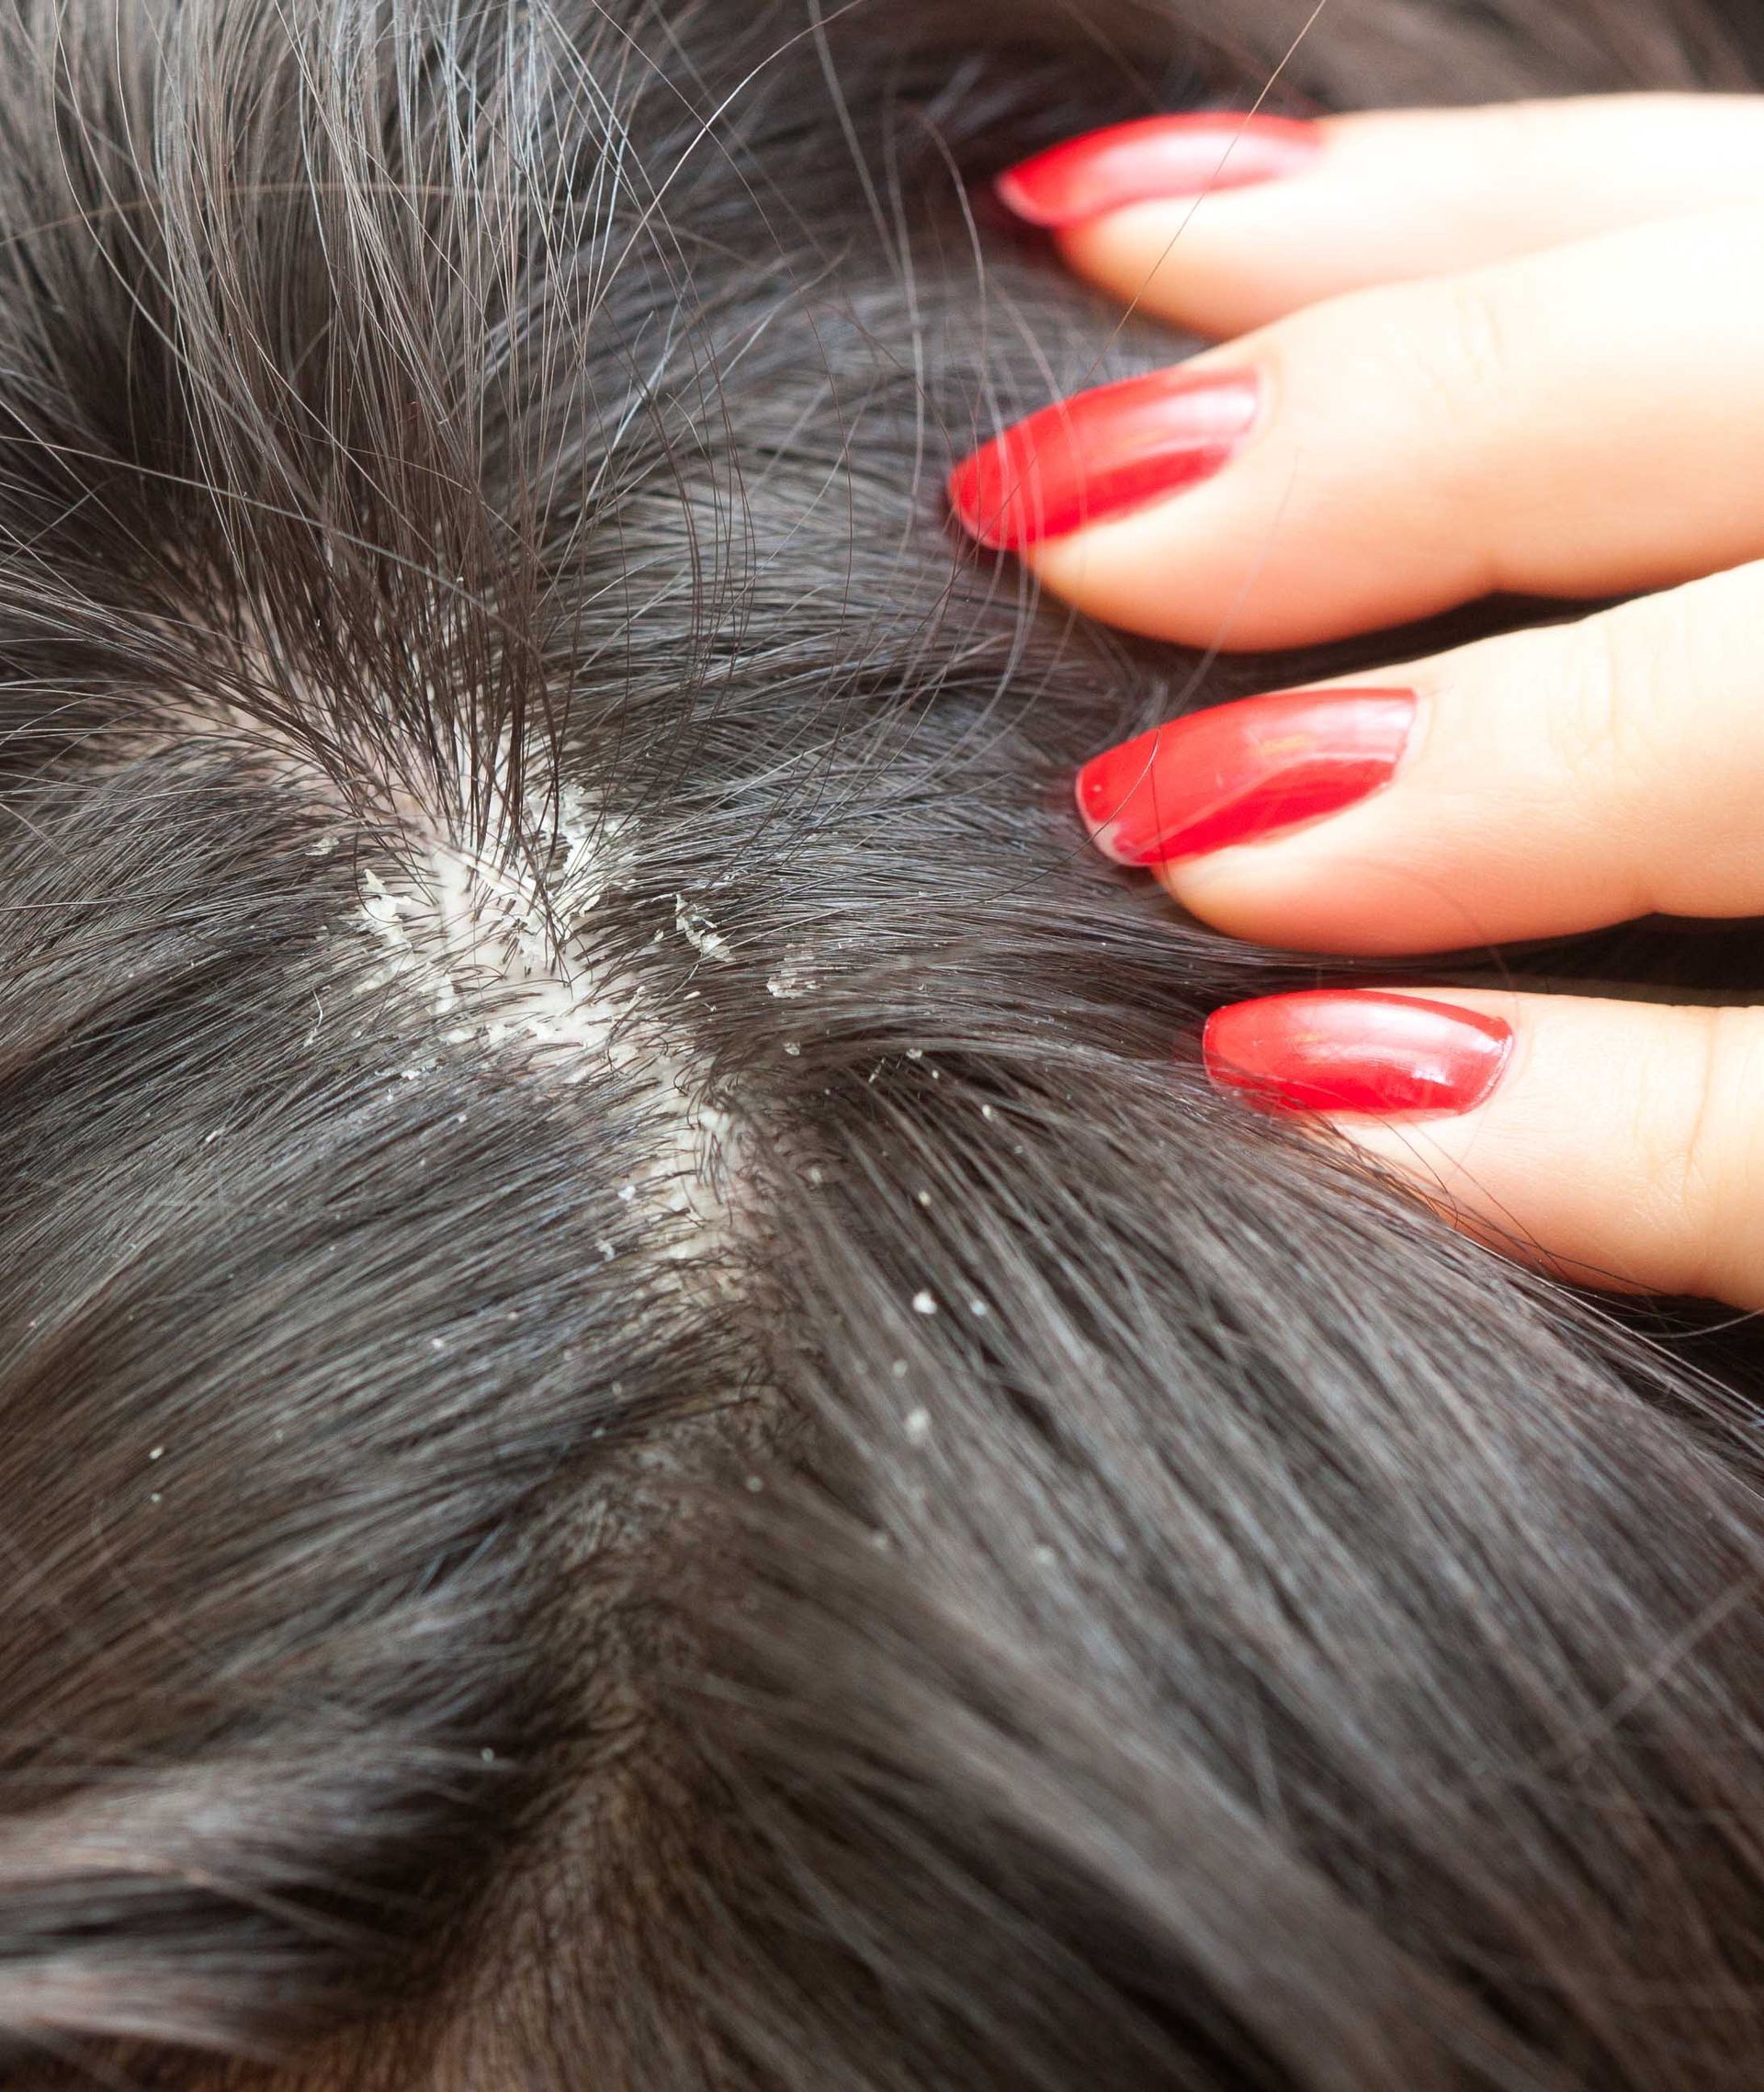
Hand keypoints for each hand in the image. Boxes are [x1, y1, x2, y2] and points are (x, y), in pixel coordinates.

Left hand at [949, 97, 1763, 1308]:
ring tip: (1175, 837)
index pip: (1723, 220)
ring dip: (1486, 764)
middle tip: (1058, 511)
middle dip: (1406, 423)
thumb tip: (1218, 352)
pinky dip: (1588, 1122)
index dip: (1418, 211)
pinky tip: (1321, 1105)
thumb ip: (1625, 493)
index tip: (1103, 233)